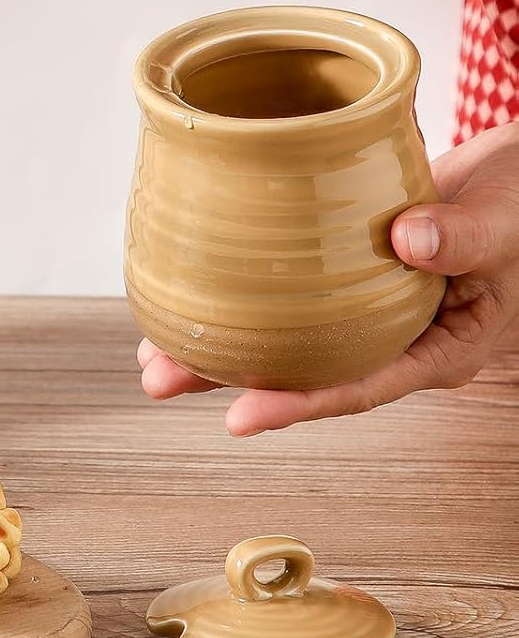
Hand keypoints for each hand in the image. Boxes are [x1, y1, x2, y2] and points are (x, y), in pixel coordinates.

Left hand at [137, 121, 518, 434]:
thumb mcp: (506, 222)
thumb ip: (462, 236)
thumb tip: (405, 240)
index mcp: (439, 348)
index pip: (360, 386)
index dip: (299, 404)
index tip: (239, 416)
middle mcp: (394, 336)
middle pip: (305, 370)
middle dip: (230, 379)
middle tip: (159, 378)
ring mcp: (366, 308)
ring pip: (286, 336)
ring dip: (221, 341)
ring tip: (153, 350)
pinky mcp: (345, 274)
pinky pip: (289, 294)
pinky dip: (243, 293)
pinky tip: (192, 293)